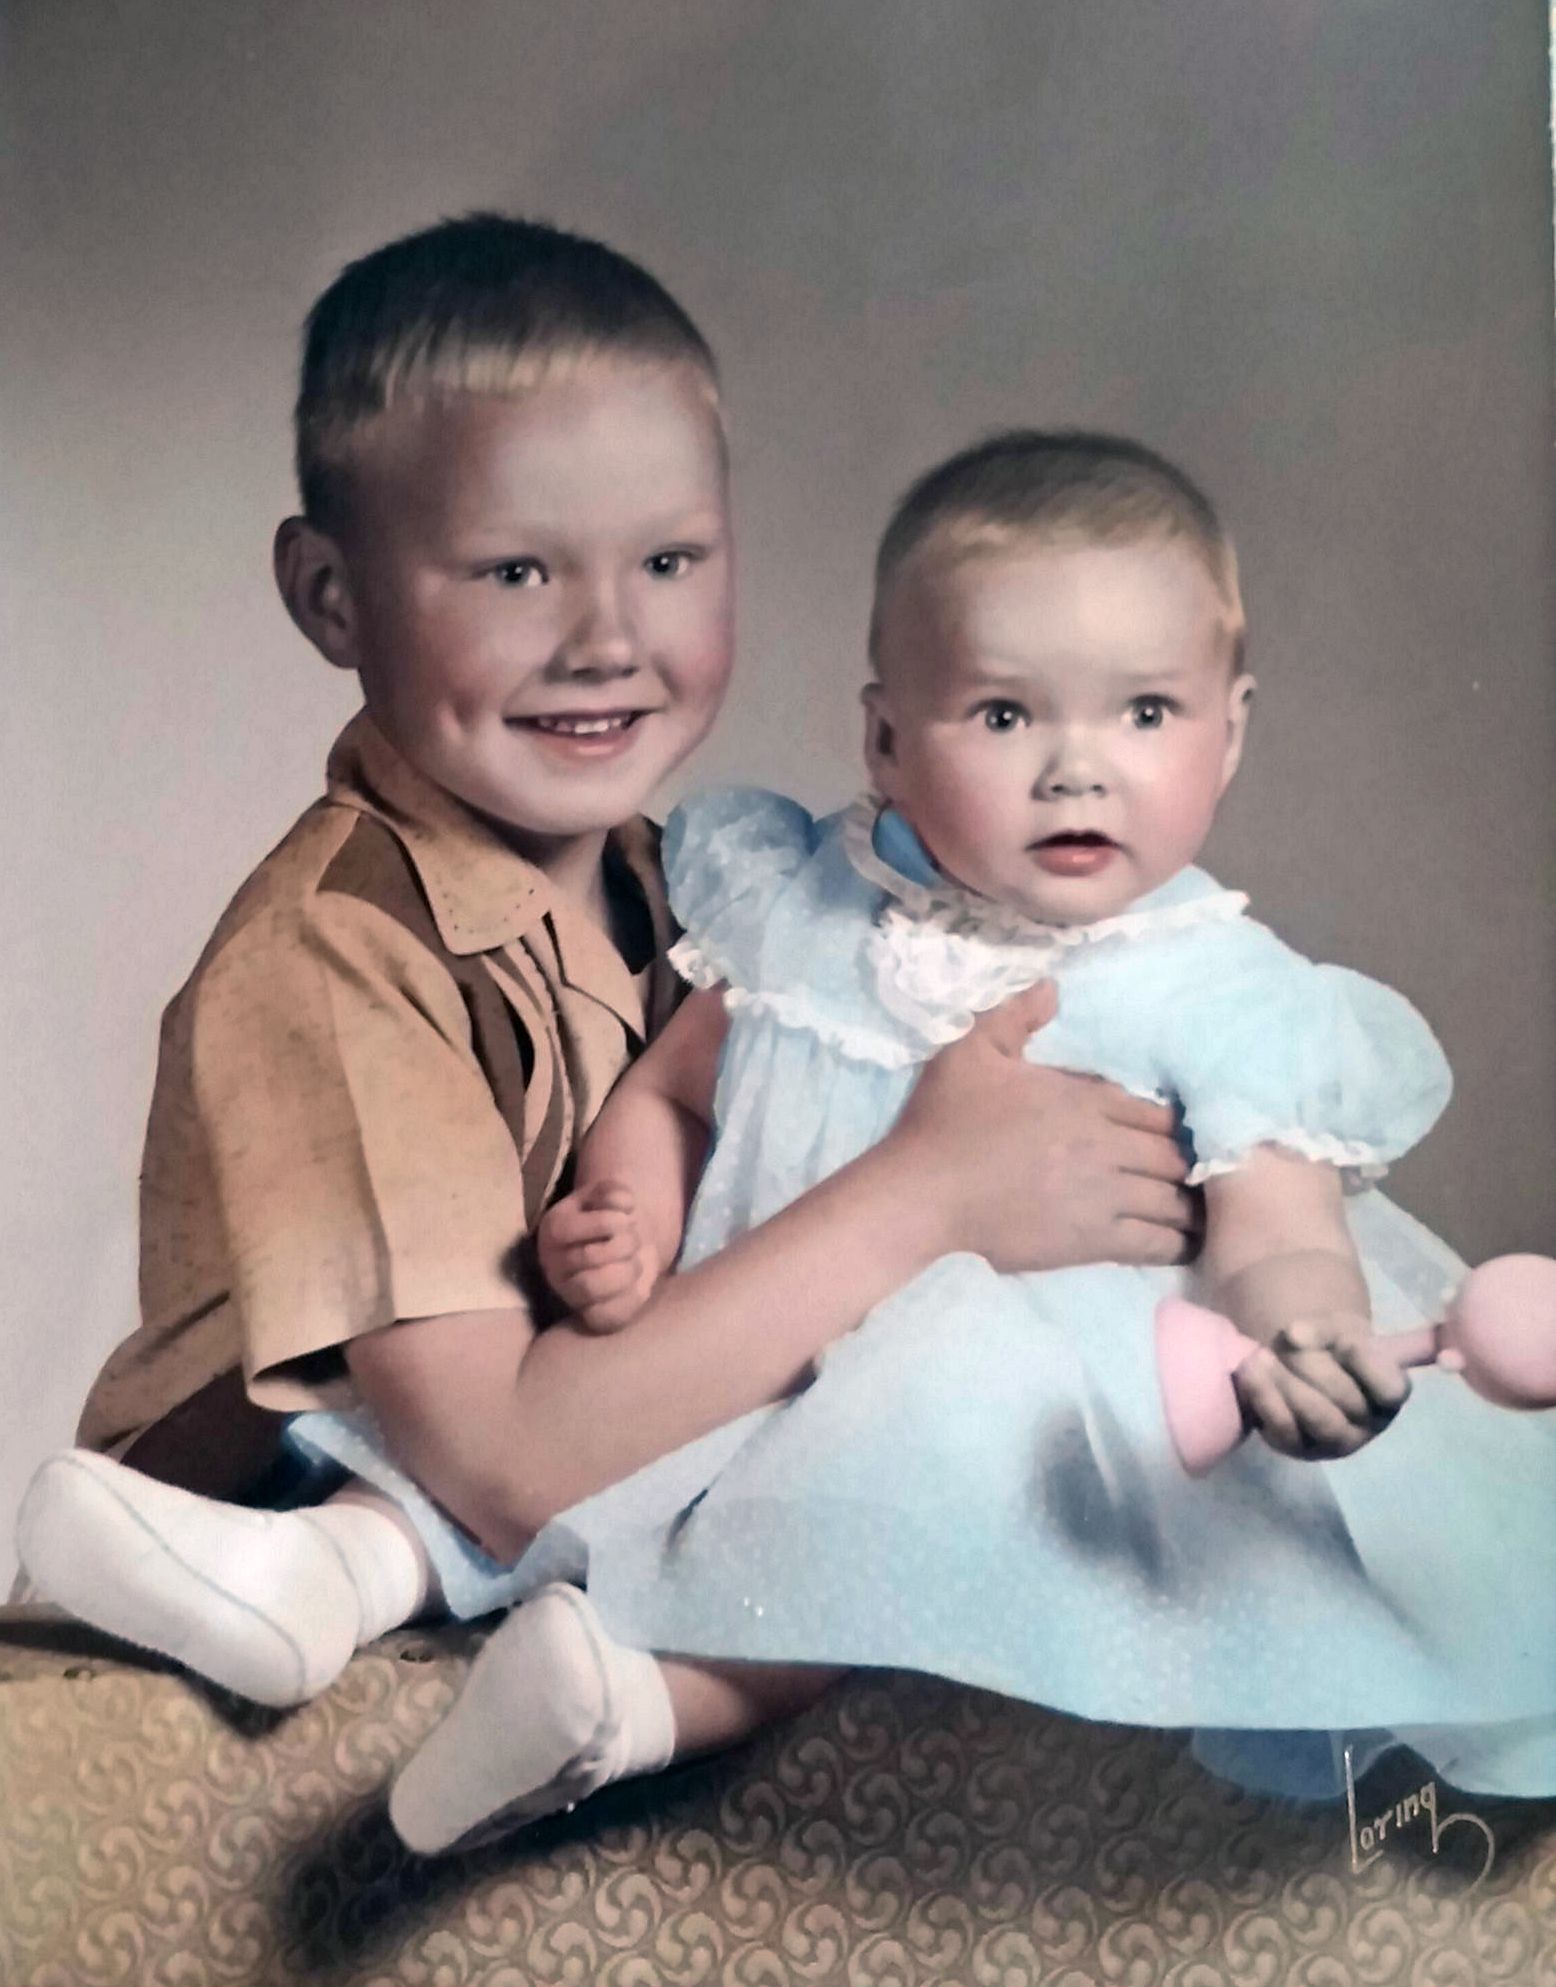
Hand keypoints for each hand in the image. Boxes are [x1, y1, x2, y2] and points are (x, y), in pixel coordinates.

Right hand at [536, 1180, 659, 1333]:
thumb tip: (625, 1203)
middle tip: (634, 1240)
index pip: (568, 1229)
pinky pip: (608, 1316)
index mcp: (552, 1230)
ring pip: (591, 1288)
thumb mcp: (608, 1196)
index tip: (627, 1217)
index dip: (608, 1221)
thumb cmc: (612, 1219)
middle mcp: (553, 1265)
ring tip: (634, 1262)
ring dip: (627, 1270)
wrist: (623, 1247)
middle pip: (587, 1257)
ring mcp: (569, 1294)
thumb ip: (612, 1191)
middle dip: (624, 1243)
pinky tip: (638, 1282)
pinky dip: (632, 1297)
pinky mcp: (590, 1318)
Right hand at [888, 980, 1199, 1274]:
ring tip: (1200, 1212)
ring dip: (1188, 1204)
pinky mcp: (1091, 1242)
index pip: (1158, 1112)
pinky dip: (1175, 1242)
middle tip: (1196, 1173)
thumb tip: (1052, 985)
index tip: (1179, 1134)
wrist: (923, 1195)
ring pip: (1172, 1201)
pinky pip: (1153, 1242)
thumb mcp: (969, 1050)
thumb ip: (1014, 1016)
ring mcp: (1103, 1198)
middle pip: (1175, 1157)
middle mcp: (1105, 1148)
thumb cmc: (945, 1122)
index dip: (1175, 1124)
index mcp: (1084, 1101)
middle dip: (1188, 1164)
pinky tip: (1185, 1244)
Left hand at [1232, 1312, 1409, 1459]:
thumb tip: (1294, 1335)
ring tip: (1261, 1354)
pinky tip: (1249, 1372)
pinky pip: (1283, 1429)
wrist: (1297, 1365)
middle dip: (1313, 1364)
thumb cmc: (1329, 1346)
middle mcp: (1368, 1425)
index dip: (1366, 1363)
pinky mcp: (1298, 1449)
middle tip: (1286, 1339)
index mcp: (1389, 1394)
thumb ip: (1323, 1329)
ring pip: (1317, 1418)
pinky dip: (1265, 1398)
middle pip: (1347, 1400)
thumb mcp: (1336, 1327)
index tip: (1345, 1340)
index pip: (1390, 1389)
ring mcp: (1334, 1443)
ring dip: (1287, 1383)